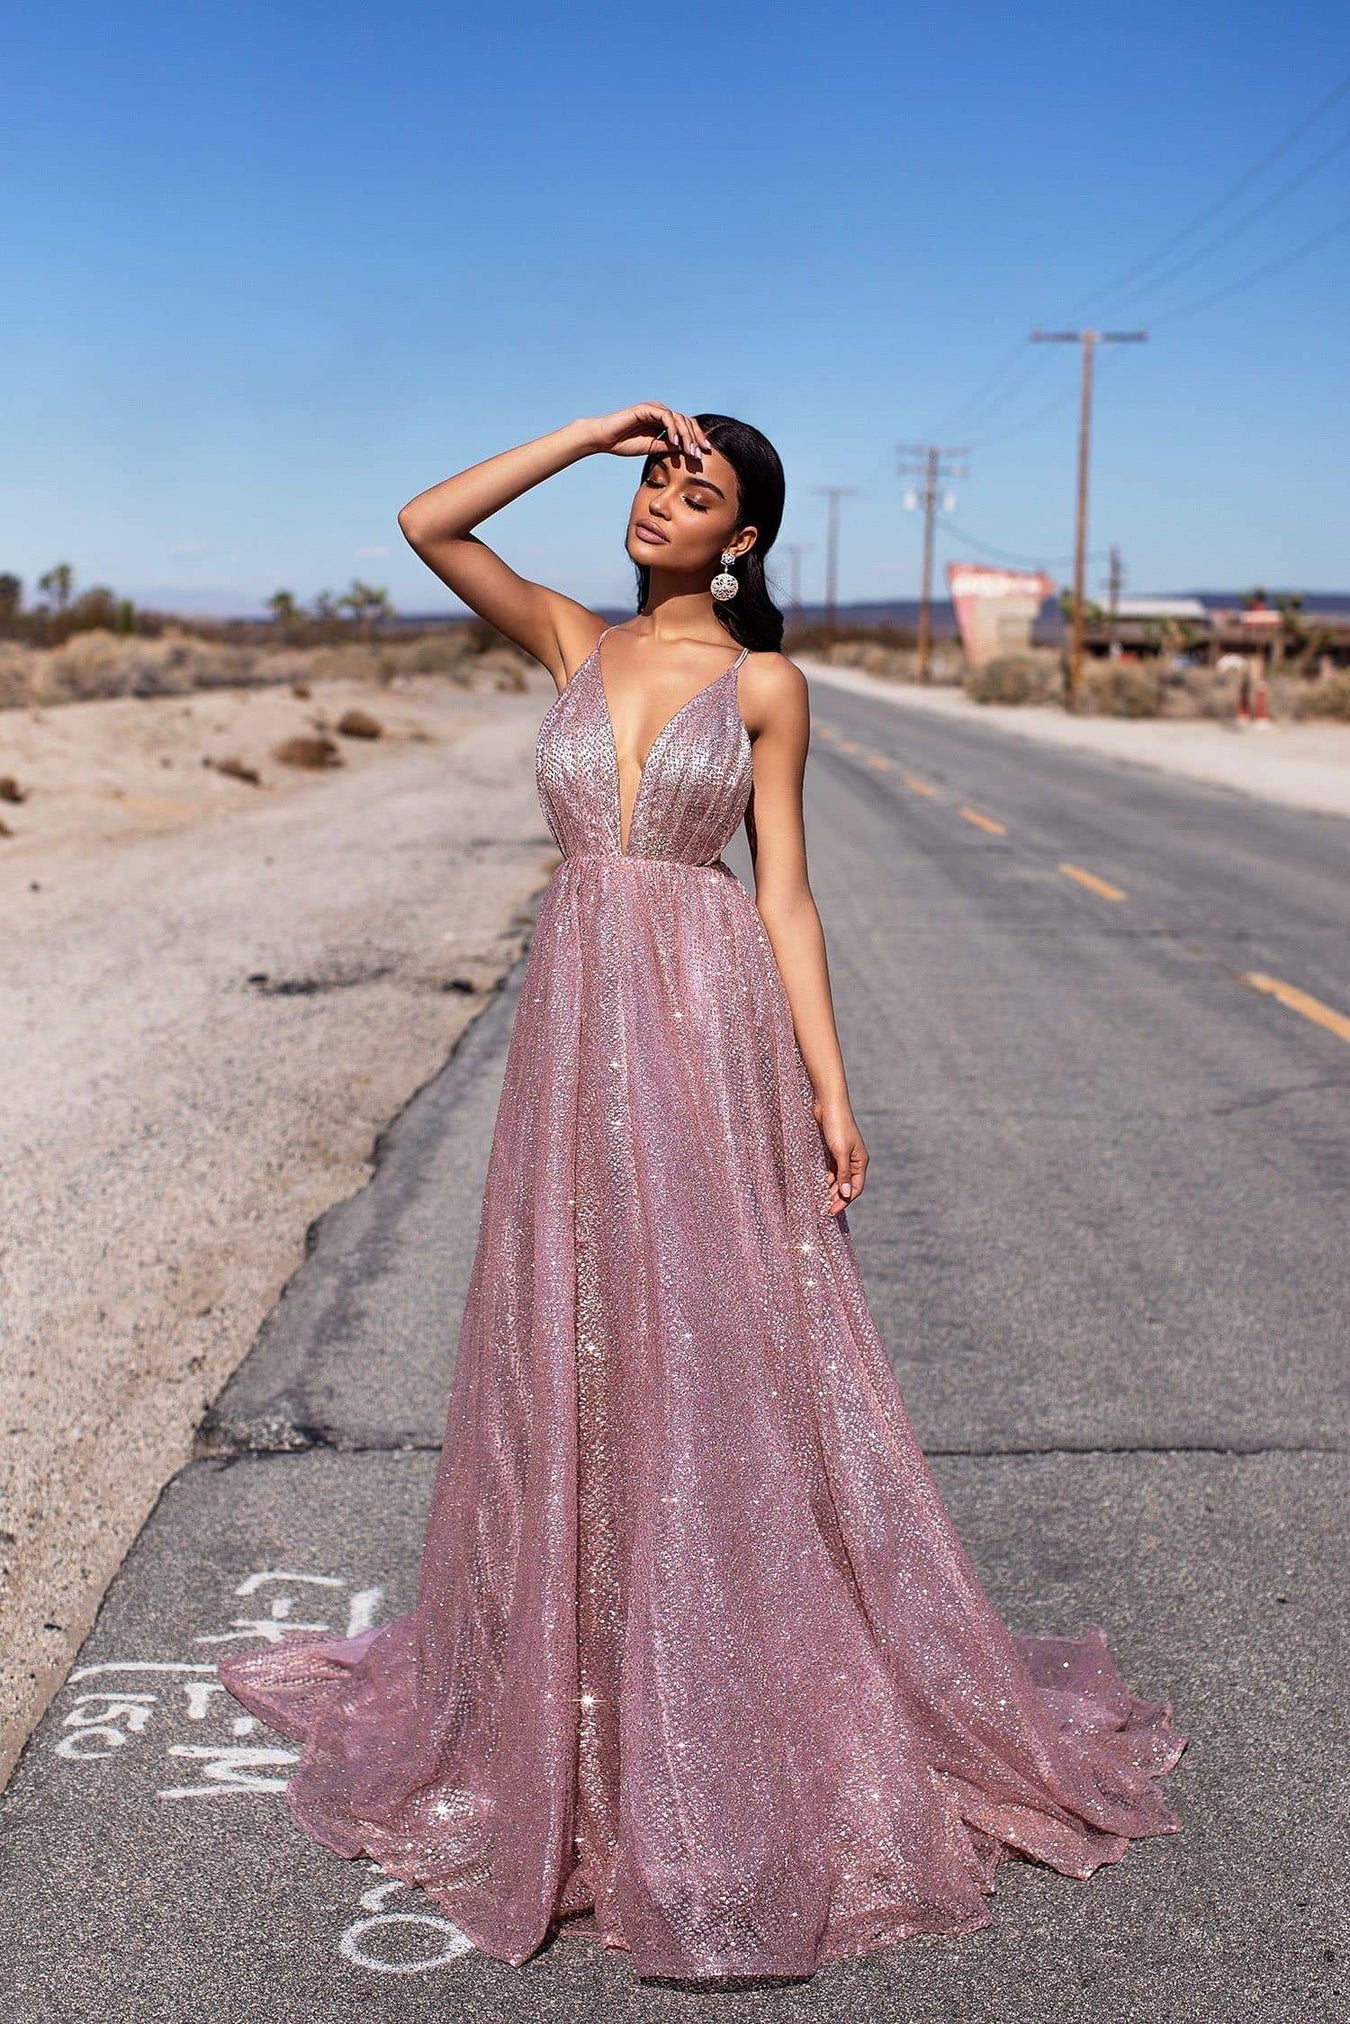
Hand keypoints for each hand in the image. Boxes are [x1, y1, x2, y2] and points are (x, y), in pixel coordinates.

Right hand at [585, 402, 712, 461]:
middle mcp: (661, 413)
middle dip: (695, 438)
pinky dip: (672, 428)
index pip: (686, 427)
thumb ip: (669, 447)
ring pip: (678, 418)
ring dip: (686, 435)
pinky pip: (665, 416)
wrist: (604, 440)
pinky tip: (675, 441)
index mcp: (664, 422)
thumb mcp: (652, 448)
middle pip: (686, 421)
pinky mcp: (646, 408)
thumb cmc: (625, 444)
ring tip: (689, 450)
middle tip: (700, 454)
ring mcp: (654, 409)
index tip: (703, 454)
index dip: (696, 439)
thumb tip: (687, 450)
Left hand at [812, 1097, 867, 1214]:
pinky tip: (817, 1184)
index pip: (855, 1188)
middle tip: (823, 1209)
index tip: (831, 1211)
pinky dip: (826, 1178)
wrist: (828, 1103)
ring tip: (819, 1200)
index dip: (845, 1201)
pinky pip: (831, 1169)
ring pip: (838, 1178)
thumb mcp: (840, 1151)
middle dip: (836, 1197)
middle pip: (847, 1185)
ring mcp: (843, 1155)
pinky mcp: (833, 1149)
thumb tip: (846, 1194)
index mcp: (860, 1161)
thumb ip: (843, 1173)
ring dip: (831, 1189)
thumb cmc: (837, 1125)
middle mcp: (854, 1160)